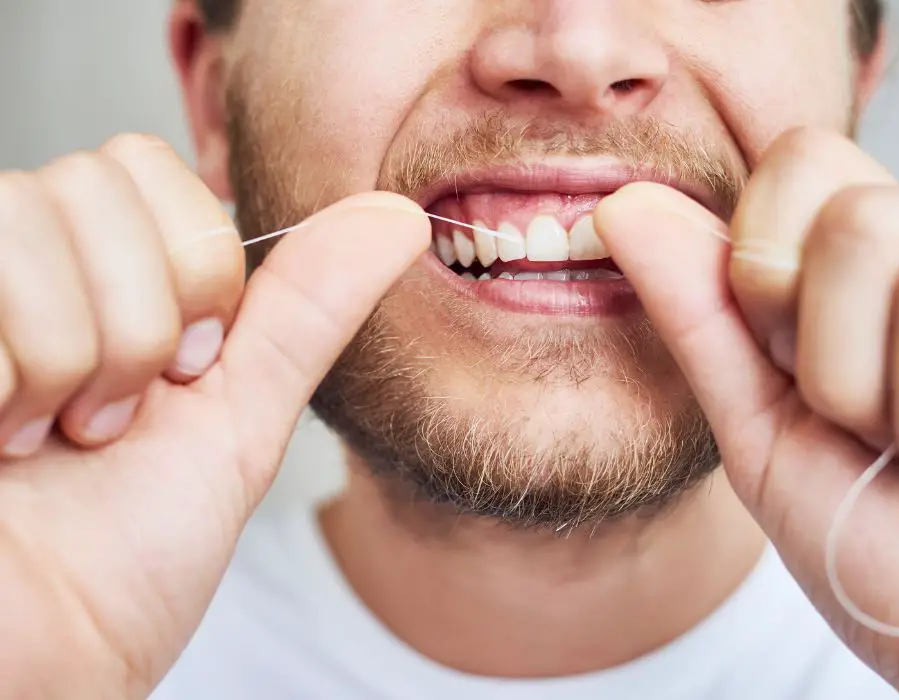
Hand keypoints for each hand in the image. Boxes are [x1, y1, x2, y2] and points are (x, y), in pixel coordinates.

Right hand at [0, 135, 428, 698]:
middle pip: (91, 184)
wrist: (55, 654)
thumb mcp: (240, 418)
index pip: (141, 164)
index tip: (190, 370)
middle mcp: (18, 273)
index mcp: (100, 280)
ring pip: (26, 219)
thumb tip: (398, 218)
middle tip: (112, 419)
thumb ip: (307, 311)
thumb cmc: (133, 556)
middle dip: (139, 325)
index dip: (191, 268)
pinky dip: (5, 380)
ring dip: (70, 358)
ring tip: (50, 436)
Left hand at [596, 127, 898, 699]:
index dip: (768, 260)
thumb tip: (619, 206)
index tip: (787, 356)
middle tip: (882, 430)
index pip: (805, 159)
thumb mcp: (765, 429)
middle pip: (858, 221)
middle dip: (837, 364)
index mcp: (880, 266)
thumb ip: (702, 316)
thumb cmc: (883, 549)